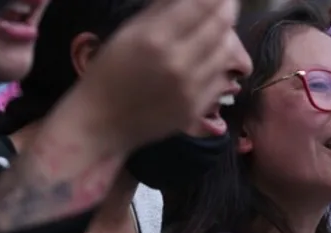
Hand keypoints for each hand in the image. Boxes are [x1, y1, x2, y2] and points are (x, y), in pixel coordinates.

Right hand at [70, 0, 241, 147]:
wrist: (102, 122)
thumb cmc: (109, 72)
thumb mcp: (129, 32)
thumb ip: (162, 9)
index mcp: (155, 38)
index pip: (202, 6)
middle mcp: (177, 62)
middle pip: (220, 26)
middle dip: (227, 9)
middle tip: (227, 3)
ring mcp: (190, 88)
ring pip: (226, 52)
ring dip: (227, 36)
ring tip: (220, 28)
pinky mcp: (197, 108)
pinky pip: (222, 78)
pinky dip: (220, 64)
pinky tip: (212, 57)